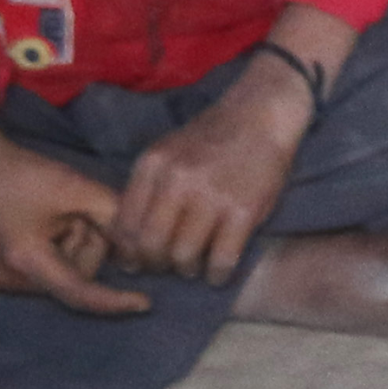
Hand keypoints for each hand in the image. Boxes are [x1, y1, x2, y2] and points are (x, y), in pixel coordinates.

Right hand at [0, 70, 149, 316]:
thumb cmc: (32, 176)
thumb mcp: (80, 190)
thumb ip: (115, 220)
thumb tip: (141, 254)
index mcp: (24, 259)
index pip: (77, 291)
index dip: (113, 300)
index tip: (144, 304)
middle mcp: (11, 280)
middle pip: (80, 277)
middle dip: (90, 244)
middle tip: (72, 212)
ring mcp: (8, 282)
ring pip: (74, 274)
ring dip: (81, 244)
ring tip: (60, 216)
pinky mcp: (13, 278)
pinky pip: (61, 271)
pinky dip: (69, 250)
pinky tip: (55, 228)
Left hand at [111, 53, 316, 282]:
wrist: (262, 114)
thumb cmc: (213, 137)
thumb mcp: (169, 151)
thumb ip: (148, 187)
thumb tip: (129, 237)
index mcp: (152, 165)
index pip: (125, 224)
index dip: (127, 252)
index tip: (136, 262)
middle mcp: (177, 180)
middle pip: (150, 245)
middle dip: (155, 265)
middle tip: (165, 267)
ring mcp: (212, 196)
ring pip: (183, 255)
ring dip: (186, 270)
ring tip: (193, 268)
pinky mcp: (244, 210)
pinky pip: (222, 258)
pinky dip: (217, 274)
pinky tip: (218, 274)